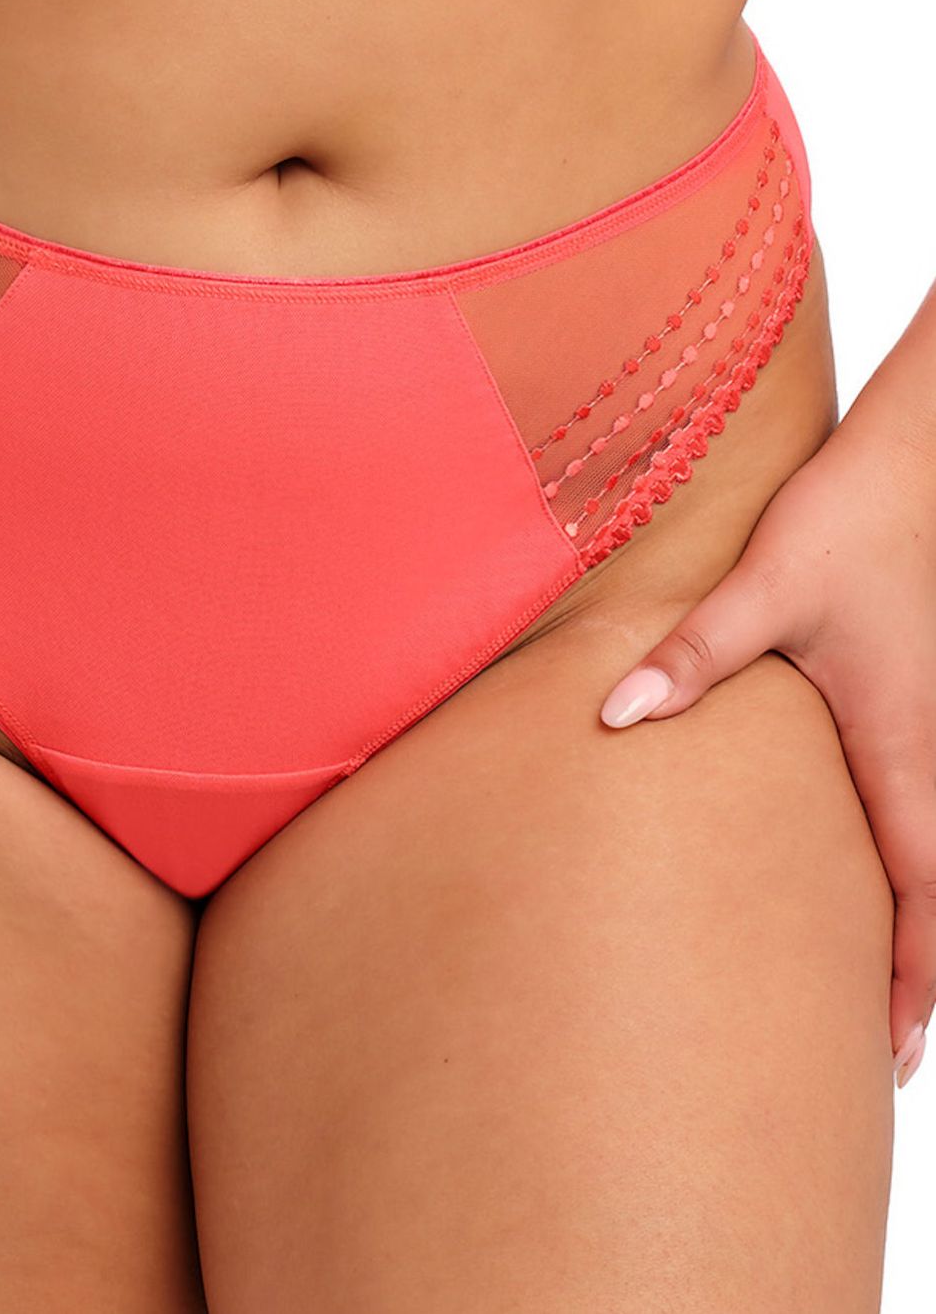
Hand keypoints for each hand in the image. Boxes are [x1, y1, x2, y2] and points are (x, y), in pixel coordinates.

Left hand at [596, 405, 935, 1091]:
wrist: (911, 464)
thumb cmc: (850, 524)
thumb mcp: (765, 593)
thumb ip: (692, 658)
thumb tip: (614, 716)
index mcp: (904, 748)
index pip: (925, 895)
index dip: (911, 980)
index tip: (888, 1054)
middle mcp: (930, 751)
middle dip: (914, 974)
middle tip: (875, 1050)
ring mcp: (928, 728)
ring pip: (932, 851)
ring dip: (912, 920)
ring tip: (870, 983)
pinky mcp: (911, 700)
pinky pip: (914, 803)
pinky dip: (904, 860)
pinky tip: (858, 865)